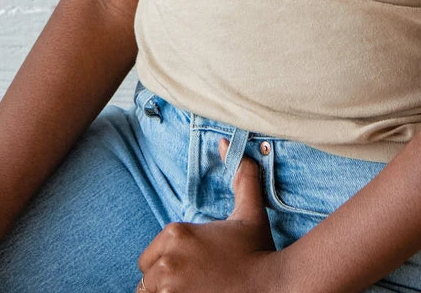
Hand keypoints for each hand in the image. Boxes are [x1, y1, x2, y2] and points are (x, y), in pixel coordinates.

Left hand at [134, 136, 282, 292]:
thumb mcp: (250, 211)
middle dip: (164, 281)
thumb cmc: (258, 250)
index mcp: (177, 233)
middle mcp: (167, 259)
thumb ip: (241, 175)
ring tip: (192, 290)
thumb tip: (225, 142)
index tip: (193, 268)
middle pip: (148, 277)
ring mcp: (169, 287)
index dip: (168, 263)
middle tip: (193, 282)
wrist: (272, 286)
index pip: (149, 257)